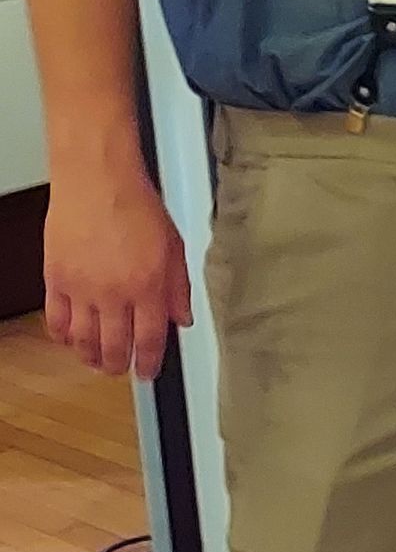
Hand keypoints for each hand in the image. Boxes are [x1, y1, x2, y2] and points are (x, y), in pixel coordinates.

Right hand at [43, 169, 191, 380]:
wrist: (96, 179)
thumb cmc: (135, 203)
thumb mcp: (174, 246)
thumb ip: (179, 287)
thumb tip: (182, 318)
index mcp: (148, 287)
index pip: (151, 341)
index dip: (150, 363)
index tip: (148, 372)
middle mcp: (114, 293)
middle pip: (115, 348)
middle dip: (119, 366)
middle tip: (121, 369)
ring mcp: (82, 289)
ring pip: (84, 341)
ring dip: (90, 357)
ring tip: (96, 361)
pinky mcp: (56, 279)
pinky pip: (56, 320)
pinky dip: (63, 336)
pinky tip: (70, 338)